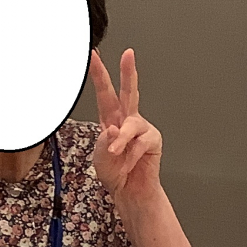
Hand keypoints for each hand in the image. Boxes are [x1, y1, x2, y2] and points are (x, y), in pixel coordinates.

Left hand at [90, 48, 163, 208]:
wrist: (130, 191)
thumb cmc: (114, 172)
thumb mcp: (100, 157)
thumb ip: (104, 143)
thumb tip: (113, 129)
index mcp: (110, 118)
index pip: (104, 92)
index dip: (98, 73)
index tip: (93, 56)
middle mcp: (127, 120)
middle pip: (129, 91)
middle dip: (128, 72)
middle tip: (128, 55)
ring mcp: (141, 129)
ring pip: (131, 124)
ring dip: (122, 140)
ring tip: (116, 153)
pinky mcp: (153, 140)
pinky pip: (141, 143)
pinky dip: (131, 155)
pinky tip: (128, 163)